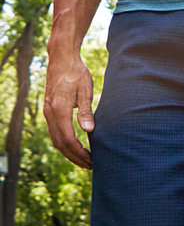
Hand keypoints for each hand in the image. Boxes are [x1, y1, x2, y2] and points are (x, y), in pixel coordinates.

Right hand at [43, 49, 96, 169]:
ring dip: (69, 152)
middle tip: (91, 166)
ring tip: (85, 160)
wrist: (62, 59)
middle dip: (75, 157)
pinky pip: (55, 132)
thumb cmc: (77, 73)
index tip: (93, 160)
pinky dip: (65, 143)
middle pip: (60, 143)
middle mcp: (50, 113)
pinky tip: (76, 147)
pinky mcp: (50, 110)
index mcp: (59, 109)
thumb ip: (86, 112)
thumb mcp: (86, 91)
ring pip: (56, 139)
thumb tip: (89, 131)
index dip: (80, 152)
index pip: (68, 139)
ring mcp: (48, 112)